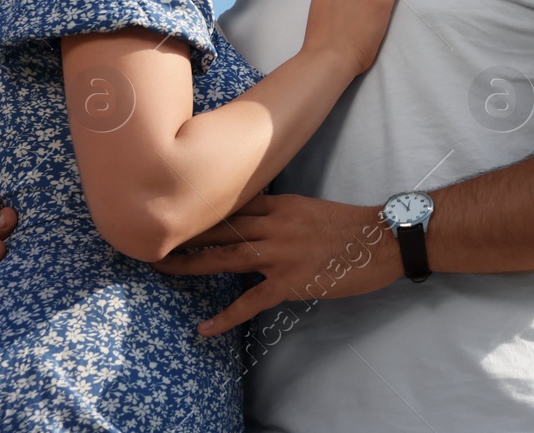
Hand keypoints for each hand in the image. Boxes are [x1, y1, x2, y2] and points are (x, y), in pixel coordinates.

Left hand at [150, 193, 399, 336]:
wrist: (383, 239)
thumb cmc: (352, 225)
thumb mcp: (310, 207)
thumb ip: (280, 213)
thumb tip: (254, 219)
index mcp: (280, 205)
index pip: (231, 204)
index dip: (199, 209)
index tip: (173, 209)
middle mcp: (274, 225)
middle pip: (218, 227)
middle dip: (183, 232)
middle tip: (150, 236)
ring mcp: (280, 254)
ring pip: (224, 257)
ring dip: (189, 264)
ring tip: (160, 269)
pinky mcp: (290, 282)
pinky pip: (250, 302)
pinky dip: (225, 316)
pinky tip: (204, 329)